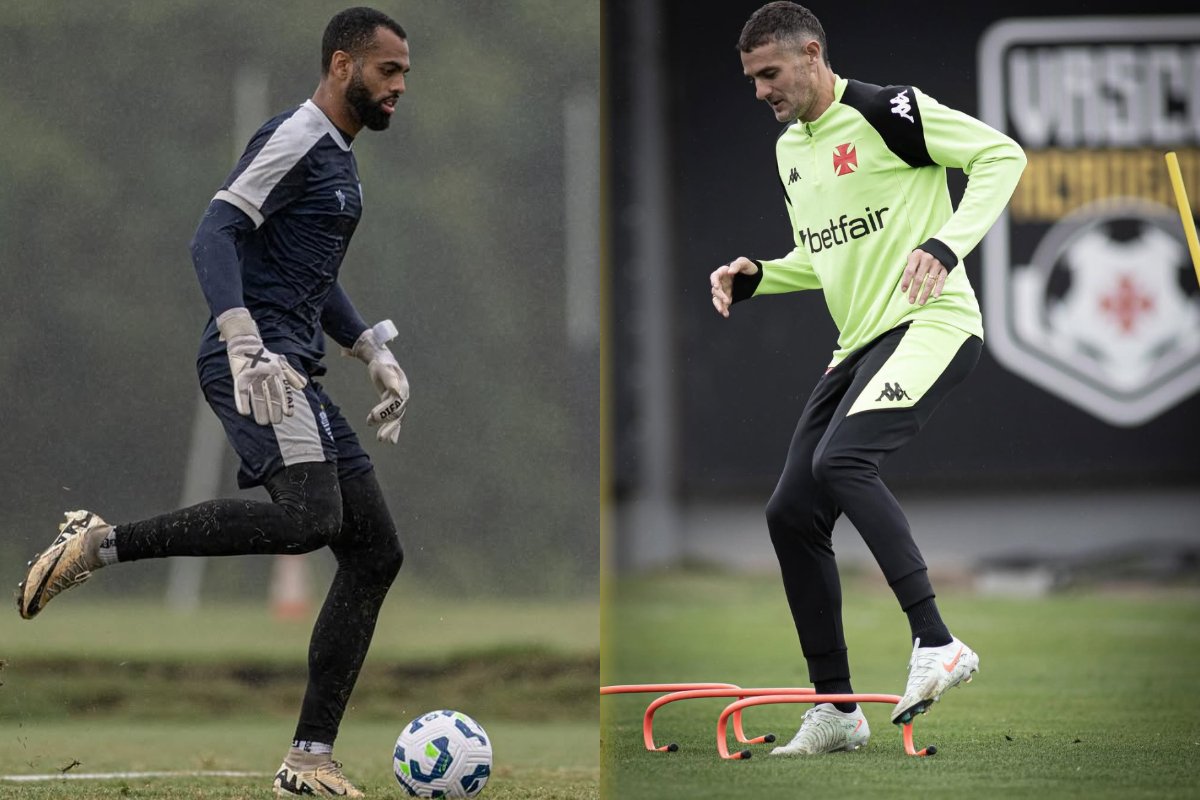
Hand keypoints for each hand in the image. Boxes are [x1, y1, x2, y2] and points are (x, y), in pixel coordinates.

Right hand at [217, 308, 307, 425]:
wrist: (246, 344)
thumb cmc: (266, 356)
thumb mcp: (281, 363)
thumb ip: (292, 375)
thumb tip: (303, 386)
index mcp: (277, 371)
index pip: (283, 389)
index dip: (286, 402)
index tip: (289, 414)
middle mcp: (266, 374)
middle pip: (271, 395)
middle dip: (274, 409)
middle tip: (276, 422)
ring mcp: (253, 376)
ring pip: (257, 396)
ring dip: (260, 410)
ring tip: (263, 422)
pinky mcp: (240, 377)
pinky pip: (242, 391)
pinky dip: (242, 402)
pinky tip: (245, 413)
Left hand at [348, 320, 409, 444]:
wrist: (382, 359)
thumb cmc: (382, 363)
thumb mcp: (384, 369)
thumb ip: (390, 380)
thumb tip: (396, 391)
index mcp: (402, 387)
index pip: (395, 402)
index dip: (385, 410)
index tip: (372, 416)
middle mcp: (403, 396)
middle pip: (397, 413)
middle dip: (388, 425)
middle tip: (379, 437)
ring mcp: (399, 401)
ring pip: (396, 419)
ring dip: (389, 430)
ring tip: (381, 439)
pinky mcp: (393, 404)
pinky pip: (395, 419)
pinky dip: (393, 430)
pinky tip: (391, 441)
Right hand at [710, 257, 758, 317]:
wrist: (756, 277)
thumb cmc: (748, 267)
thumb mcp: (744, 263)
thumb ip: (737, 265)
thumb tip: (729, 272)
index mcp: (723, 272)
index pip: (715, 276)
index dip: (714, 281)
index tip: (717, 286)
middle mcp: (721, 282)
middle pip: (715, 289)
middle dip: (720, 295)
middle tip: (727, 300)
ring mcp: (724, 290)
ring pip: (716, 298)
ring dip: (718, 305)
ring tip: (722, 311)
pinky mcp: (728, 298)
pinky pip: (723, 304)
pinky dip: (723, 309)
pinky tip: (726, 314)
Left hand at [900, 249, 947, 304]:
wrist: (940, 248)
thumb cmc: (922, 255)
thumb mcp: (914, 256)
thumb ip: (909, 267)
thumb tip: (905, 283)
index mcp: (917, 256)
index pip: (909, 271)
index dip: (906, 281)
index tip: (903, 291)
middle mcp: (927, 259)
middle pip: (919, 278)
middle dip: (914, 291)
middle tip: (911, 301)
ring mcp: (937, 264)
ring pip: (930, 282)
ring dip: (925, 294)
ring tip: (920, 303)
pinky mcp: (944, 269)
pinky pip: (941, 281)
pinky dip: (938, 289)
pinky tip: (935, 296)